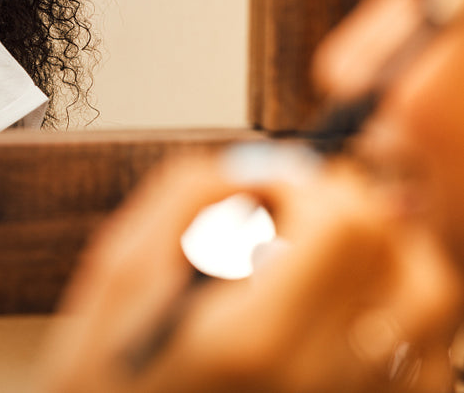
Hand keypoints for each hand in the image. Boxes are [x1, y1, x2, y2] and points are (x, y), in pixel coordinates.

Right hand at [38, 153, 462, 392]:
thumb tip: (258, 165)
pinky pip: (428, 365)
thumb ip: (183, 201)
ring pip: (428, 306)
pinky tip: (353, 305)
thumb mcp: (114, 278)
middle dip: (349, 208)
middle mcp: (314, 383)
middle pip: (395, 257)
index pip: (343, 227)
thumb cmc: (105, 378)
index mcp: (248, 341)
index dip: (309, 184)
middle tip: (300, 207)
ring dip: (391, 254)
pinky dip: (406, 317)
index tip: (270, 187)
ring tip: (338, 246)